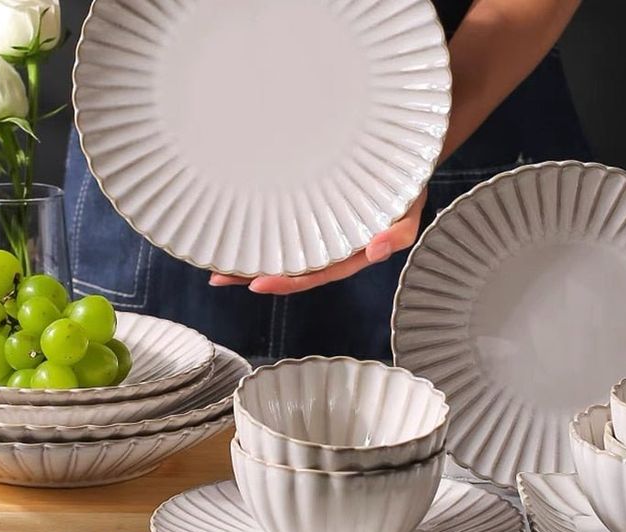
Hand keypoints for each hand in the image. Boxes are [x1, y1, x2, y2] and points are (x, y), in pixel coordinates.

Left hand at [209, 189, 426, 294]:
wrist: (401, 152)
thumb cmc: (406, 184)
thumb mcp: (411, 208)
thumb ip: (399, 233)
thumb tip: (375, 251)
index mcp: (349, 252)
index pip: (315, 273)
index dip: (287, 282)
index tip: (257, 284)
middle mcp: (329, 244)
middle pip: (289, 265)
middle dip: (253, 273)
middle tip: (218, 276)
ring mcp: (316, 227)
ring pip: (280, 246)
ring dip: (249, 254)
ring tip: (214, 259)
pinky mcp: (307, 205)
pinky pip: (280, 220)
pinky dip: (258, 225)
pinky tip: (235, 225)